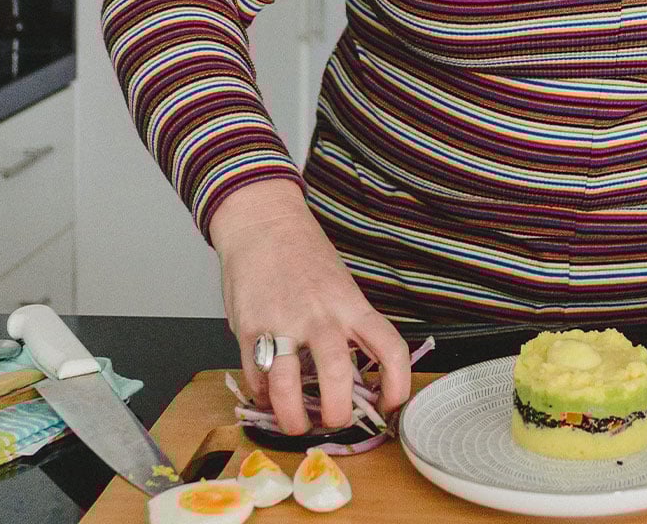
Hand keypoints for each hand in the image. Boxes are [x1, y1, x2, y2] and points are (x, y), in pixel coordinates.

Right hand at [210, 180, 411, 433]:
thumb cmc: (304, 254)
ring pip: (287, 387)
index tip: (392, 405)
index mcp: (350, 304)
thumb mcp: (340, 284)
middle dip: (338, 414)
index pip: (389, 347)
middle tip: (335, 422)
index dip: (398, 385)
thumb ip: (347, 324)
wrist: (263, 221)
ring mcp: (282, 323)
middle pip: (336, 375)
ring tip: (296, 425)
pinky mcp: (248, 328)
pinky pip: (256, 377)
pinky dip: (263, 396)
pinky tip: (269, 394)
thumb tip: (356, 374)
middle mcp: (320, 315)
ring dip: (292, 419)